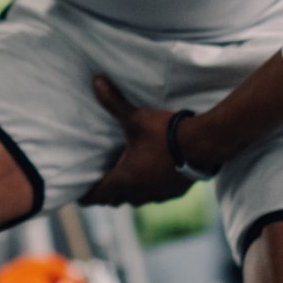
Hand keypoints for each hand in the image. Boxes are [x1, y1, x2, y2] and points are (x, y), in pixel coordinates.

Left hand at [79, 77, 192, 206]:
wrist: (202, 144)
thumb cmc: (165, 132)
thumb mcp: (136, 118)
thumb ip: (114, 102)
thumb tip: (97, 82)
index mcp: (125, 178)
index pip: (99, 195)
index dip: (88, 196)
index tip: (80, 198)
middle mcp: (139, 192)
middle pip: (116, 200)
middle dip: (107, 194)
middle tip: (101, 186)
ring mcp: (158, 195)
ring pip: (136, 200)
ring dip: (129, 193)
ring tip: (125, 182)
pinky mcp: (175, 193)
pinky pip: (155, 197)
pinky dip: (149, 191)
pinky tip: (152, 179)